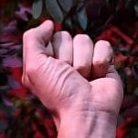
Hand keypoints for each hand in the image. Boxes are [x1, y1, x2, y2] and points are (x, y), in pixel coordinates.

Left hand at [20, 20, 122, 137]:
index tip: (54, 71)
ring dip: (84, 62)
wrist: (86, 114)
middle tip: (70, 77)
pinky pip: (104, 45)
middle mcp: (65, 60)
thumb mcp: (33, 66)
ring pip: (85, 40)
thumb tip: (48, 24)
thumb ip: (32, 39)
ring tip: (83, 80)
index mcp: (46, 61)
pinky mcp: (104, 63)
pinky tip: (97, 77)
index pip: (51, 36)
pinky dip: (100, 61)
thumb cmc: (58, 94)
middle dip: (68, 57)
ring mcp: (86, 60)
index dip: (53, 52)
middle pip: (67, 36)